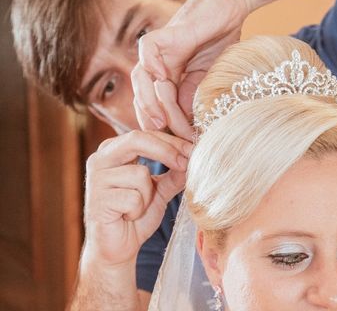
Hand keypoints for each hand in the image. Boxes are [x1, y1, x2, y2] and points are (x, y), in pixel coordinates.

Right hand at [82, 130, 191, 267]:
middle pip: (137, 139)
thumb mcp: (160, 189)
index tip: (194, 149)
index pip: (146, 134)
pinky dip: (138, 210)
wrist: (118, 247)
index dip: (172, 141)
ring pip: (139, 174)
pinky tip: (128, 217)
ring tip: (138, 207)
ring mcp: (95, 179)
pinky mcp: (97, 200)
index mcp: (114, 150)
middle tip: (185, 163)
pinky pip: (132, 198)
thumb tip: (195, 156)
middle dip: (166, 151)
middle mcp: (100, 159)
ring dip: (148, 195)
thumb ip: (175, 172)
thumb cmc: (136, 215)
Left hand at [132, 0, 248, 136]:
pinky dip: (151, 66)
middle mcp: (157, 66)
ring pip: (140, 79)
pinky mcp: (164, 35)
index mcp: (167, 77)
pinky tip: (163, 80)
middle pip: (143, 98)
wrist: (229, 5)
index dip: (165, 127)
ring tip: (160, 120)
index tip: (179, 145)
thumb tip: (191, 129)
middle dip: (154, 121)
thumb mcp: (209, 76)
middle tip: (168, 139)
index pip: (156, 108)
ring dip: (149, 101)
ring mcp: (158, 51)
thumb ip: (195, 98)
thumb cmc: (221, 37)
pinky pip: (147, 52)